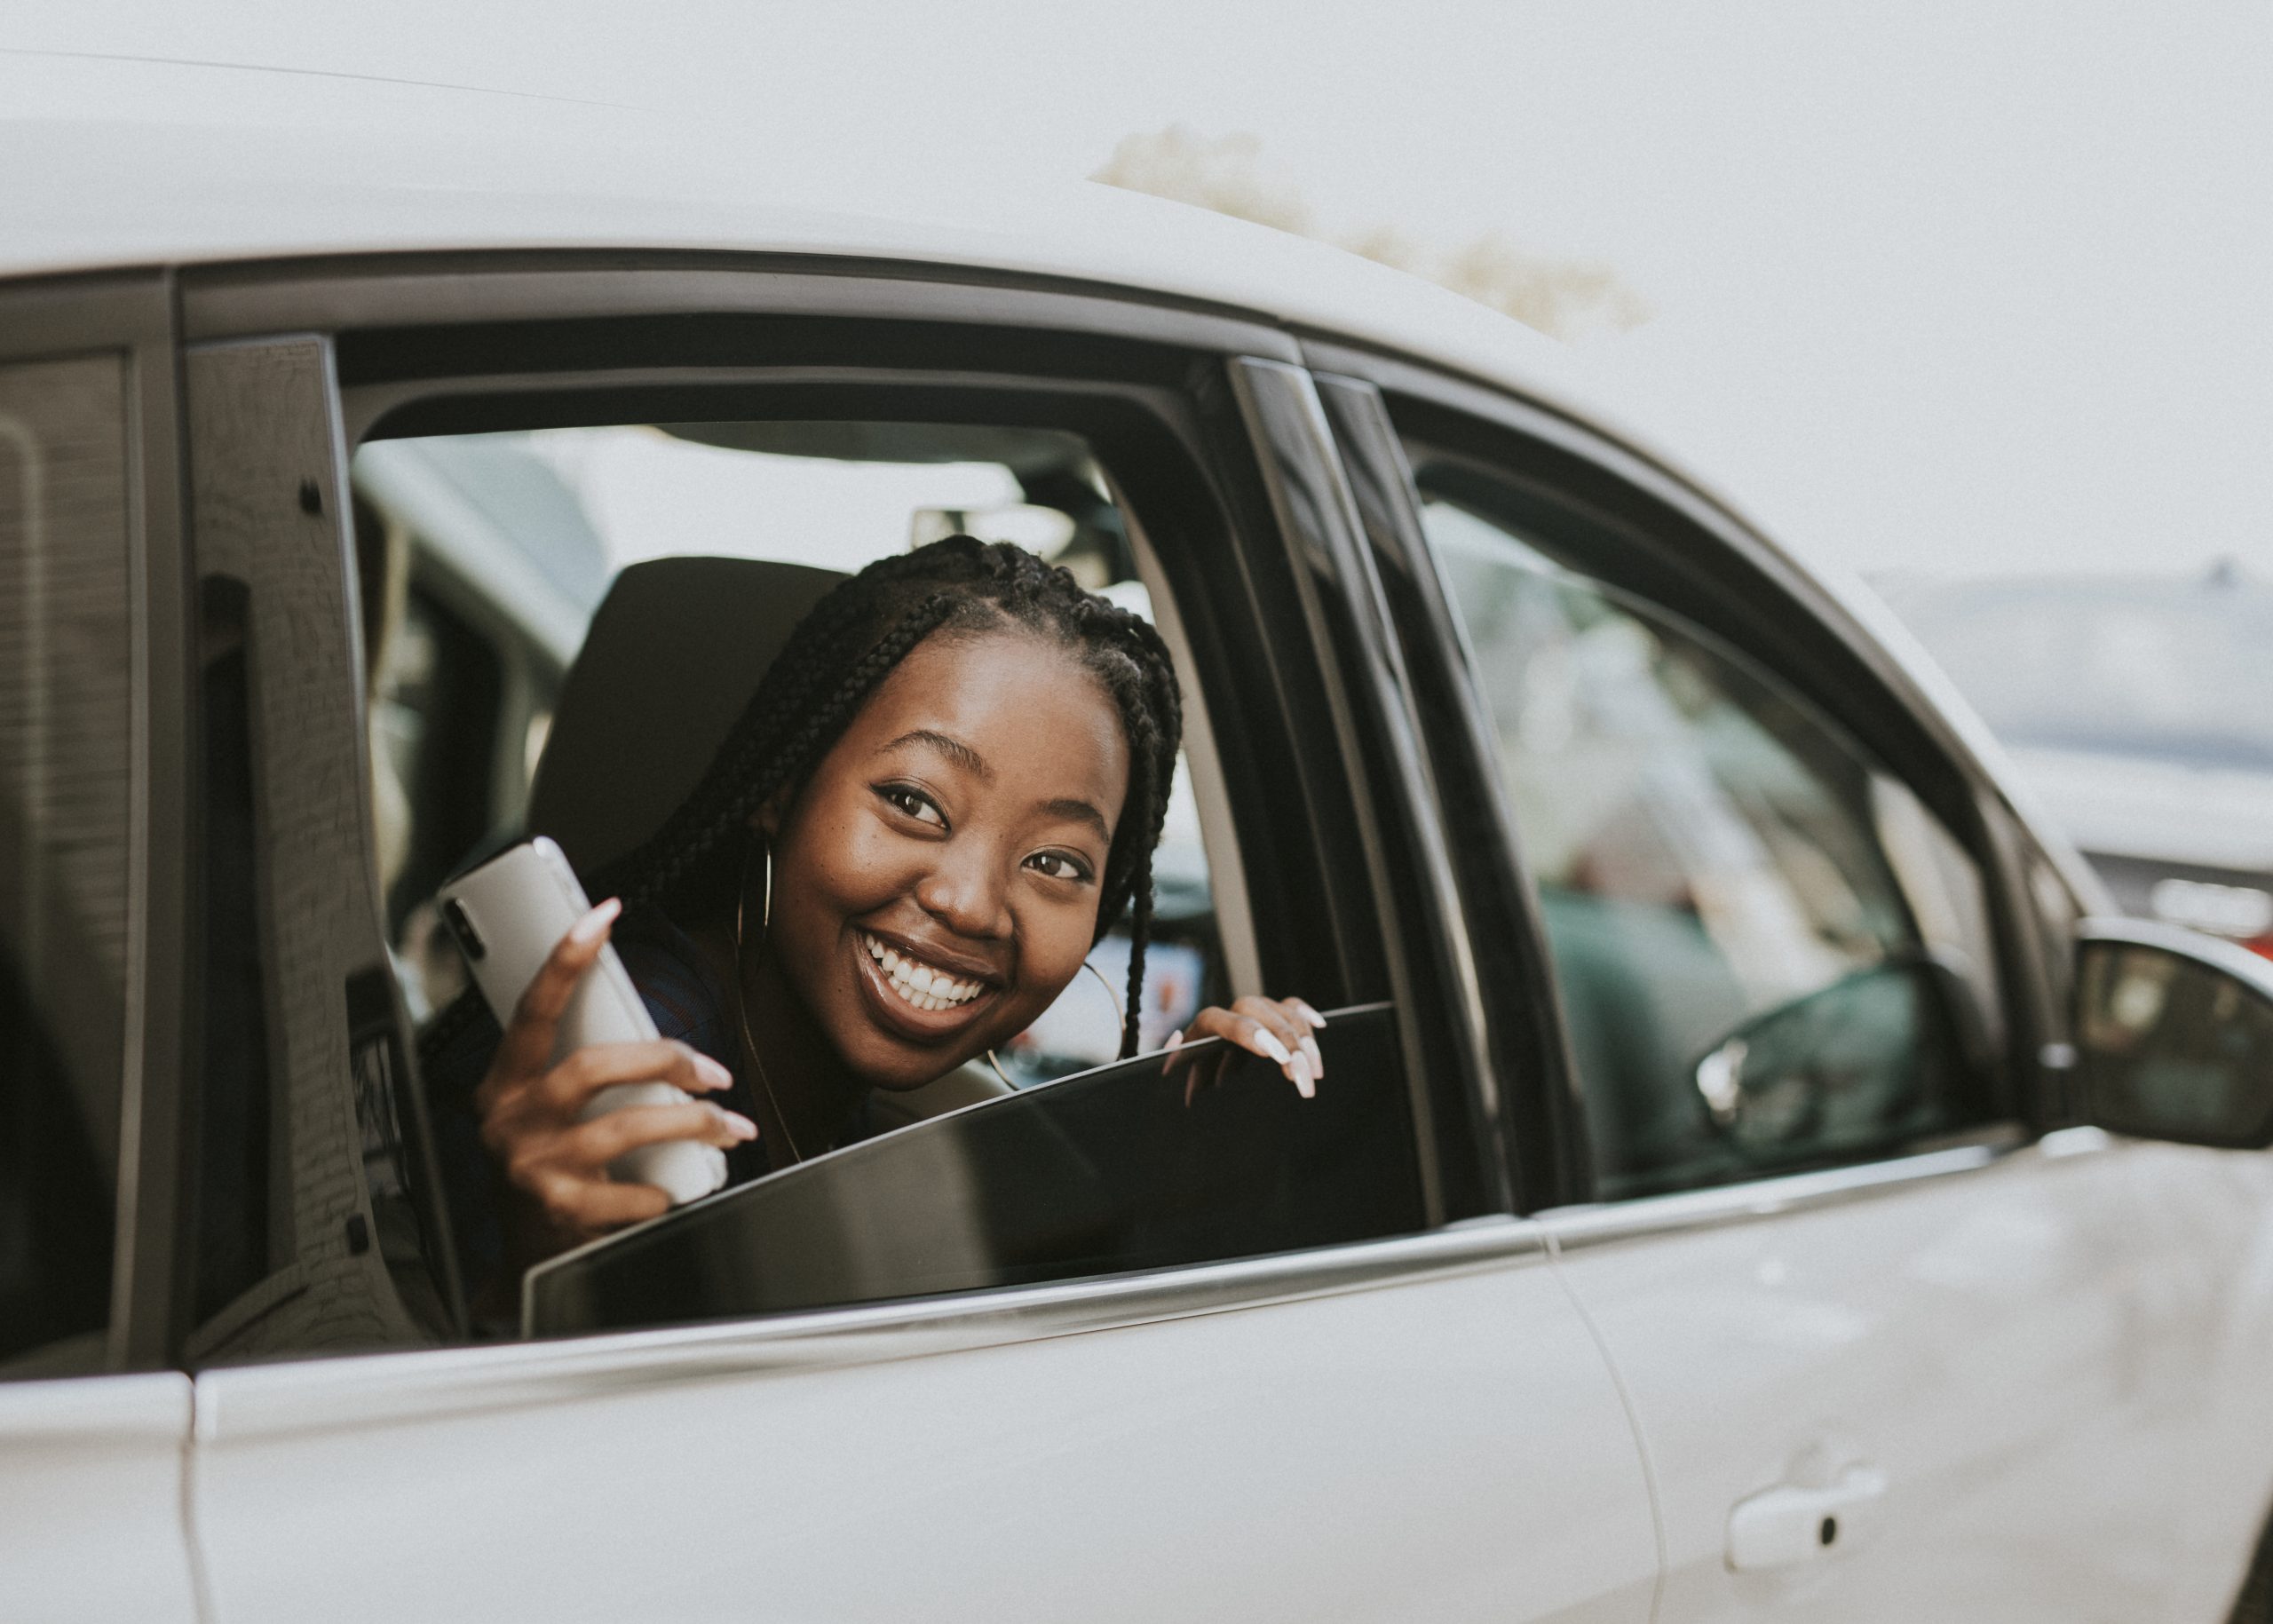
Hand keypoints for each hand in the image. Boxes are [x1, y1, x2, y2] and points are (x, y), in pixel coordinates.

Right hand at [474, 898, 757, 1251]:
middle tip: (714, 1072)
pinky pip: (632, 1190)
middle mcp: (510, 1119)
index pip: (533, 1010)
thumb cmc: (548, 1171)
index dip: (565, 960)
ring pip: (626, 1126)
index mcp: (506, 1084)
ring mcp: (530, 1165)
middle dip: (667, 1060)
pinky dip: (664, 1190)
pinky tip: (673, 1189)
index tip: (602, 915)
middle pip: (594, 1067)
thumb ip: (583, 1076)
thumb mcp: (547, 1117)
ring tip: (727, 1127)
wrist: (524, 1263)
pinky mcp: (555, 1209)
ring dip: (692, 1123)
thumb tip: (659, 1046)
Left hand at [1163, 995, 1327, 1106]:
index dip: (1253, 1036)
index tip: (1277, 1057)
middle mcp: (1234, 1011)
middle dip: (1289, 1046)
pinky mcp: (1273, 1013)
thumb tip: (1168, 1065)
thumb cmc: (1192, 1074)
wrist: (1201, 1068)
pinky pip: (1293, 1006)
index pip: (1228, 1022)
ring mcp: (1257, 1010)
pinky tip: (1320, 1028)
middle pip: (1266, 1017)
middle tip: (1305, 1080)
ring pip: (1285, 1015)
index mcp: (1207, 1025)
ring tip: (1313, 1076)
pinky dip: (1306, 1016)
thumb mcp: (1182, 1073)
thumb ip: (1175, 1068)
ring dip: (1304, 1044)